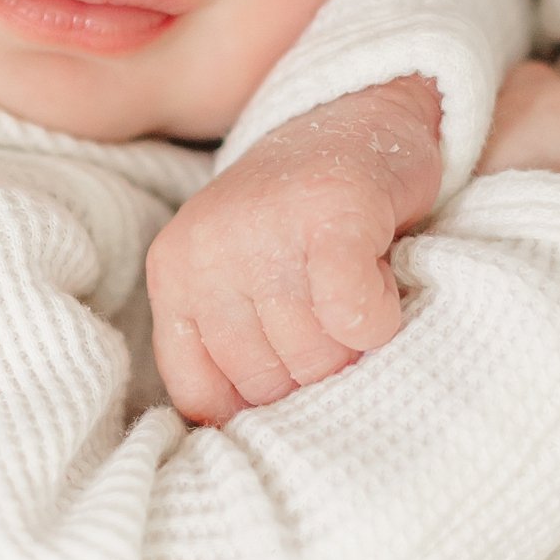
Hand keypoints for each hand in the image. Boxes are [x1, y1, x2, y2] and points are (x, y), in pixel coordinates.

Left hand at [145, 75, 443, 425]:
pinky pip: (356, 319)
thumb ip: (224, 350)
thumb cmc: (302, 220)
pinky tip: (385, 283)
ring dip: (356, 344)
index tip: (294, 360)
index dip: (263, 400)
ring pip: (317, 358)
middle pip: (268, 384)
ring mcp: (267, 225)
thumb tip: (232, 449)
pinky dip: (382, 318)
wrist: (361, 111)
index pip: (207, 398)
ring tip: (356, 287)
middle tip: (335, 312)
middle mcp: (208, 246)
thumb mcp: (235, 279)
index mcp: (174, 270)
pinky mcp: (334, 211)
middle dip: (316, 369)